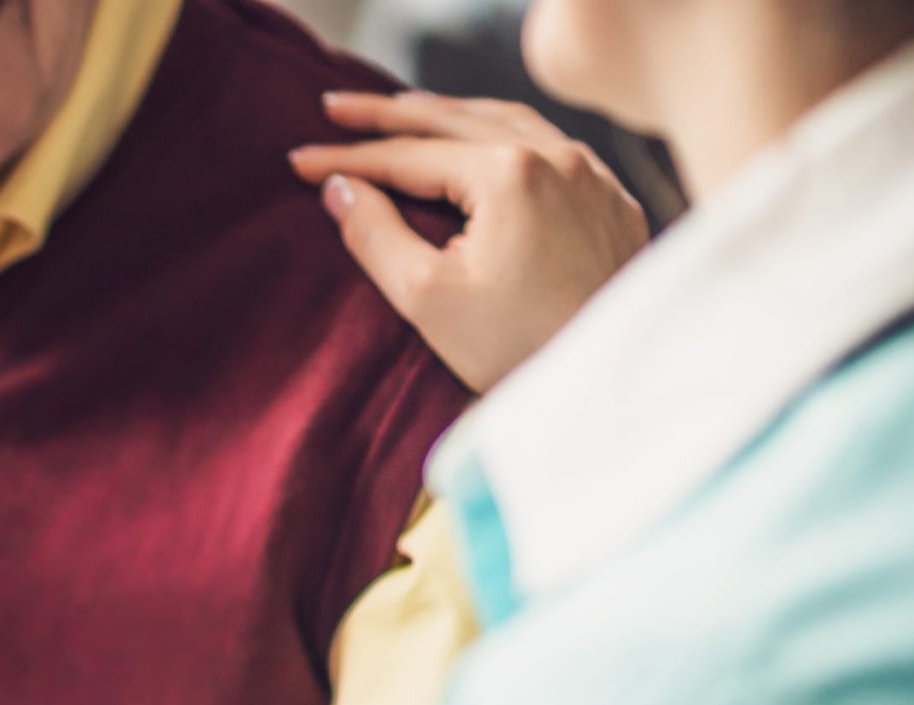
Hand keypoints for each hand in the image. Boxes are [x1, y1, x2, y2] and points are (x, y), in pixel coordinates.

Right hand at [291, 90, 647, 392]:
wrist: (603, 386)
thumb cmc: (517, 350)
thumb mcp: (427, 298)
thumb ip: (375, 235)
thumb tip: (340, 190)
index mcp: (509, 172)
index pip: (410, 154)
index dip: (349, 158)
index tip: (301, 162)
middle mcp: (558, 156)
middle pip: (456, 118)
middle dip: (390, 115)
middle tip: (337, 109)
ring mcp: (592, 175)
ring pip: (506, 122)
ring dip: (449, 114)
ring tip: (403, 114)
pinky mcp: (612, 200)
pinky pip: (548, 146)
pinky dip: (501, 134)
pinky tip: (483, 142)